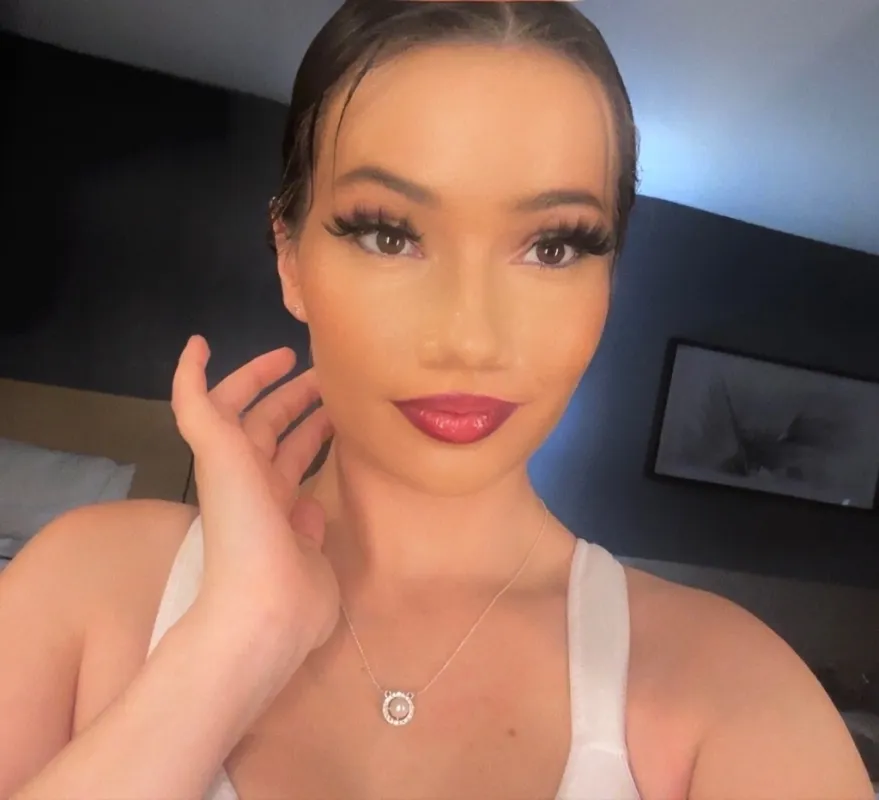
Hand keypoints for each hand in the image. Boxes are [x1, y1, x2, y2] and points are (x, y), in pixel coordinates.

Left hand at [171, 335, 338, 656]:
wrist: (265, 608)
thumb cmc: (242, 525)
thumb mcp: (214, 450)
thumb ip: (197, 400)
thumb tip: (193, 349)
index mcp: (227, 460)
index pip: (237, 405)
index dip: (256, 375)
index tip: (290, 353)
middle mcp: (250, 482)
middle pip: (271, 428)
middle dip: (295, 397)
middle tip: (333, 377)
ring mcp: (280, 512)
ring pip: (297, 457)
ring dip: (316, 428)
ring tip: (348, 408)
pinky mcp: (309, 539)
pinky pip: (318, 494)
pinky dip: (330, 472)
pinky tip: (350, 460)